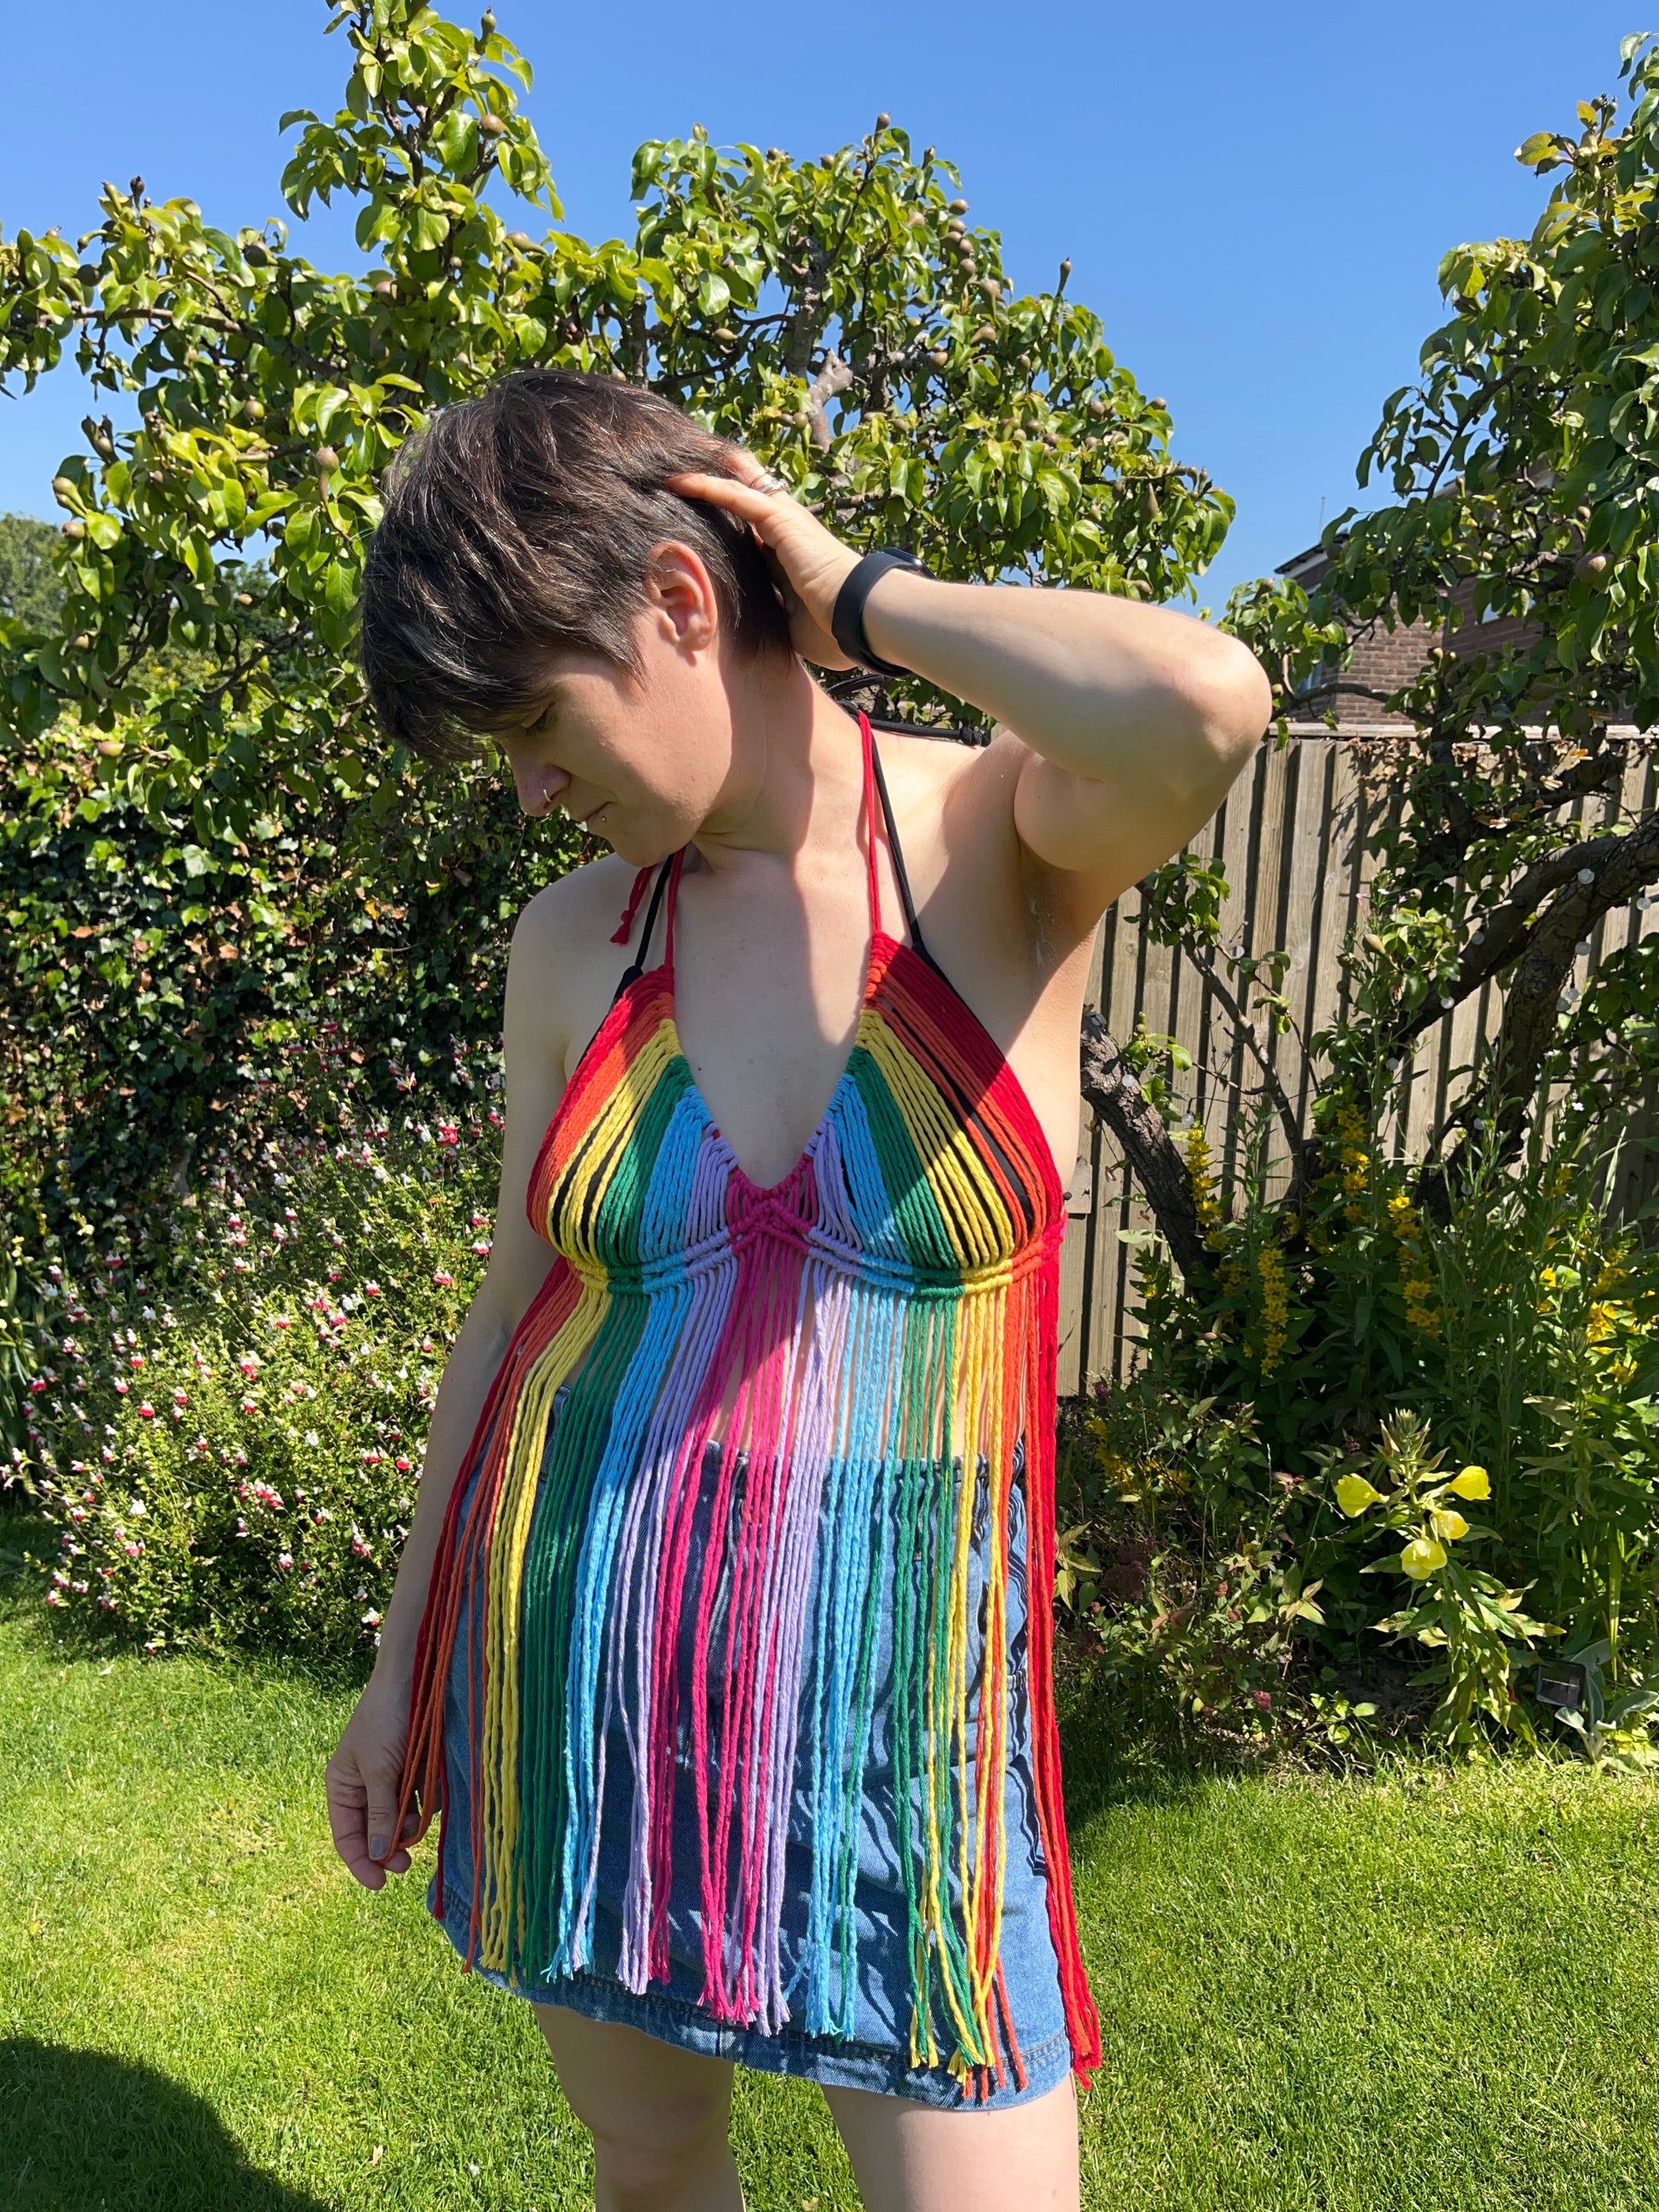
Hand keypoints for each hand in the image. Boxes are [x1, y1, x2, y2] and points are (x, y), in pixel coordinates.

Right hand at [325, 1668, 425, 1890]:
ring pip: (399, 1820)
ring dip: (409, 1828)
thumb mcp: (380, 1768)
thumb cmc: (387, 1718)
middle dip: (388, 1849)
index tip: (380, 1885)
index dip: (360, 1863)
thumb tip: (378, 1856)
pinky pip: (419, 1801)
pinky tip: (432, 1801)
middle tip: (406, 1865)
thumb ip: (380, 1812)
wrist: (415, 1675)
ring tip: (420, 1824)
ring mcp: (391, 1778)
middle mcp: (364, 1786)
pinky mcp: (415, 1769)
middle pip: (374, 1833)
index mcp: (342, 1786)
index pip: (346, 1836)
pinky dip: (425, 1807)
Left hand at [665, 449, 860, 669]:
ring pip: (738, 486)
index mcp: (790, 555)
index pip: (752, 528)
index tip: (699, 516)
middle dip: (716, 482)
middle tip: (680, 475)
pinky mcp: (780, 520)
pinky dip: (707, 486)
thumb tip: (750, 634)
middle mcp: (787, 531)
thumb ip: (771, 618)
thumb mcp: (792, 625)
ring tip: (669, 470)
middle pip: (746, 494)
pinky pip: (736, 496)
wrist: (859, 619)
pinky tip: (677, 481)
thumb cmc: (834, 631)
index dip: (728, 518)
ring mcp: (785, 521)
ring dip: (704, 478)